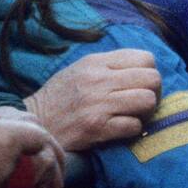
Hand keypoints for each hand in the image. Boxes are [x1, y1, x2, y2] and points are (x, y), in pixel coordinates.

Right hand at [23, 49, 160, 151]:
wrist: (33, 124)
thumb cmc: (59, 97)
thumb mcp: (81, 69)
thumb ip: (110, 65)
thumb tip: (144, 68)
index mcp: (97, 62)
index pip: (145, 58)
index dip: (149, 73)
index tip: (141, 85)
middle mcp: (99, 80)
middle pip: (152, 79)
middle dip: (154, 93)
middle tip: (143, 104)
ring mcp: (98, 104)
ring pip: (147, 101)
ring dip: (145, 112)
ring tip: (134, 116)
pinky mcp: (96, 128)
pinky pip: (133, 126)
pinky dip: (132, 129)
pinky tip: (120, 129)